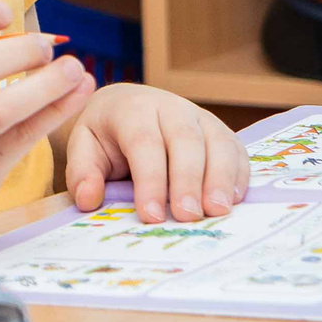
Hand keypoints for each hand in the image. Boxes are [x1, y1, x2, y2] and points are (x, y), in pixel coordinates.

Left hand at [60, 82, 250, 221]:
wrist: (127, 105)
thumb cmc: (105, 134)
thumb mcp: (84, 147)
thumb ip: (83, 173)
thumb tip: (89, 200)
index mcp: (133, 110)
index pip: (144, 143)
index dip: (150, 180)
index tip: (151, 215)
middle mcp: (171, 108)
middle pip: (186, 141)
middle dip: (188, 180)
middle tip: (188, 216)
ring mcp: (200, 117)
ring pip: (217, 143)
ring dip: (220, 178)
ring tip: (217, 211)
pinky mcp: (220, 131)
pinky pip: (236, 149)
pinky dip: (238, 175)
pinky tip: (233, 201)